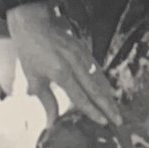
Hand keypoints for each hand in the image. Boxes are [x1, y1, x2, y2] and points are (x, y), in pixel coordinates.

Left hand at [6, 0, 121, 129]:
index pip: (80, 96)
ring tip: (116, 109)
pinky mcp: (83, 48)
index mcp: (61, 72)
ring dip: (108, 95)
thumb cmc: (30, 52)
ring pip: (99, 78)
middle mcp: (74, 63)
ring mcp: (81, 54)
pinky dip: (104, 81)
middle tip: (118, 120)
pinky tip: (108, 89)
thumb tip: (52, 123)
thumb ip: (46, 101)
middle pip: (95, 89)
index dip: (92, 111)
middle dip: (108, 106)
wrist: (33, 24)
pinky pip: (96, 68)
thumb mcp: (33, 79)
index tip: (103, 122)